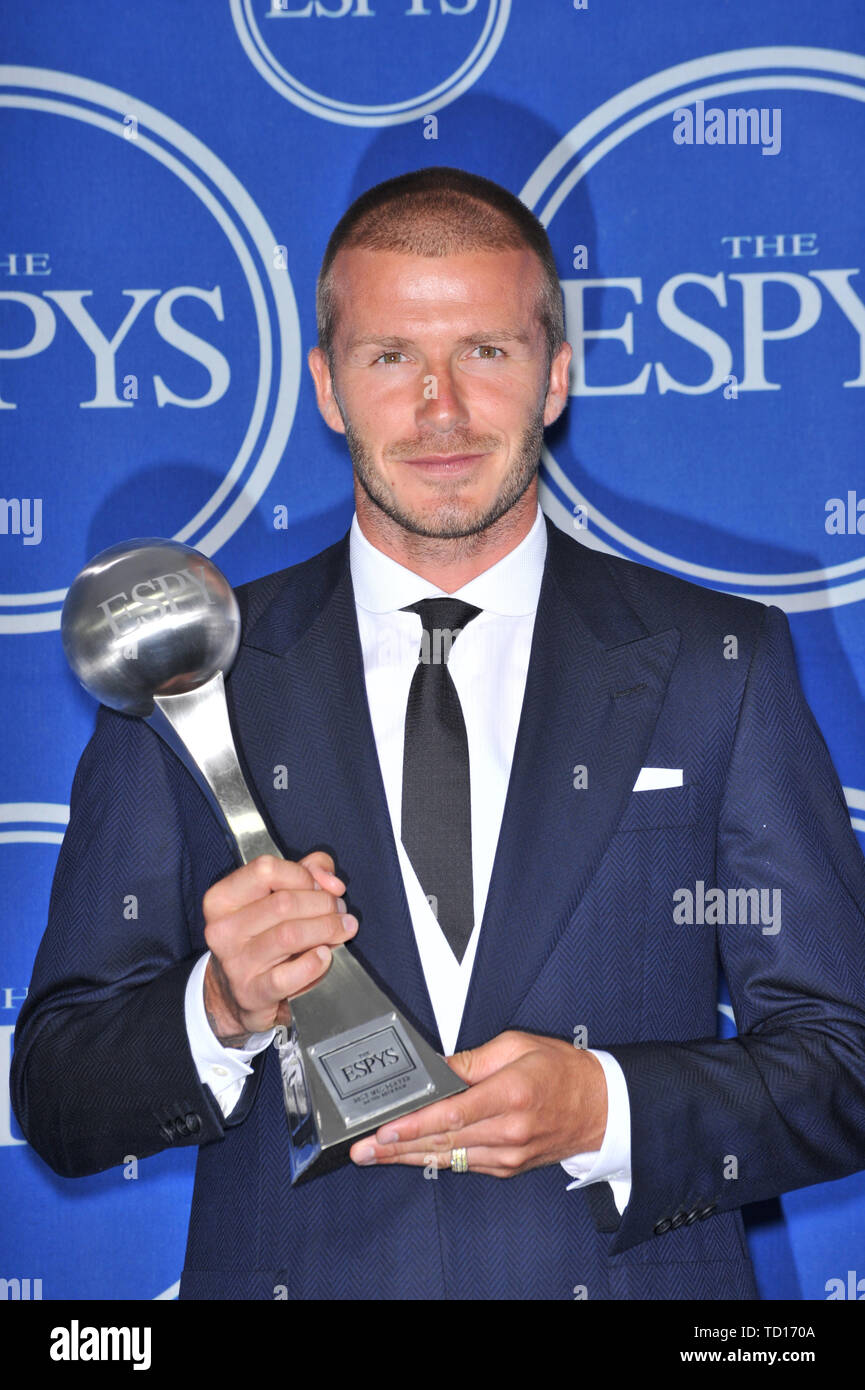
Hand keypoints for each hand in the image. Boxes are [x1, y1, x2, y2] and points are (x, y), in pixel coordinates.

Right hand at [202, 852, 357, 1045]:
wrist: (235, 994)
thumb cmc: (259, 937)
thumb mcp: (274, 897)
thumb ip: (305, 873)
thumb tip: (330, 880)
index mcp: (222, 898)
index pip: (266, 870)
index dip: (303, 875)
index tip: (320, 887)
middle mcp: (223, 929)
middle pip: (284, 903)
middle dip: (323, 903)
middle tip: (340, 910)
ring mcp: (235, 963)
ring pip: (289, 935)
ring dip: (326, 928)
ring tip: (343, 928)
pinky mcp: (251, 993)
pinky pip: (288, 975)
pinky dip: (314, 963)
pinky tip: (325, 956)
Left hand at [348, 1029, 607, 1175]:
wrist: (602, 1108)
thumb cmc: (563, 1071)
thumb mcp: (519, 1045)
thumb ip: (474, 1059)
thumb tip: (438, 1069)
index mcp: (511, 1094)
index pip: (452, 1114)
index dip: (414, 1125)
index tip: (385, 1129)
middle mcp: (509, 1130)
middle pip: (442, 1142)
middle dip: (397, 1146)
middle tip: (363, 1150)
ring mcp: (509, 1153)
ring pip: (449, 1158)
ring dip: (409, 1158)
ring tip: (376, 1157)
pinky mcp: (509, 1166)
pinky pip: (465, 1164)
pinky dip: (436, 1160)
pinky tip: (412, 1157)